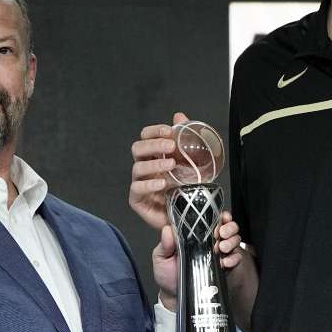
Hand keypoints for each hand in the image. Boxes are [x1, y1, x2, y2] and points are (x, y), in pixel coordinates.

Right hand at [130, 112, 188, 228]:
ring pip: (137, 167)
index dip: (155, 131)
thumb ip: (186, 139)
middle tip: (171, 146)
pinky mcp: (137, 200)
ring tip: (172, 165)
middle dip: (154, 145)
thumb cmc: (188, 189)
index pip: (146, 136)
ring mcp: (140, 183)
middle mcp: (145, 167)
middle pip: (138, 148)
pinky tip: (163, 184)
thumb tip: (179, 115)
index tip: (170, 131)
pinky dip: (150, 184)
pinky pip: (137, 188)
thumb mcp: (193, 162)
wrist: (189, 216)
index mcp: (155, 155)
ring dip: (155, 164)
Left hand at [154, 213, 242, 310]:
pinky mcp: (226, 266)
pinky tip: (226, 262)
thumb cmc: (169, 275)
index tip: (218, 219)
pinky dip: (234, 258)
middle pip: (227, 226)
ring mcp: (219, 253)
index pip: (210, 220)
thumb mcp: (161, 259)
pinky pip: (236, 258)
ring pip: (234, 239)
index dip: (217, 216)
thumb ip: (165, 245)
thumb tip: (167, 230)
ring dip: (231, 241)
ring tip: (222, 248)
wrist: (177, 297)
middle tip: (221, 234)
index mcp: (195, 235)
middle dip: (228, 227)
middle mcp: (209, 241)